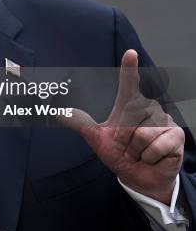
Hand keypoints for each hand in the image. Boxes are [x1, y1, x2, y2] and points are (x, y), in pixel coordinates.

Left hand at [61, 50, 184, 204]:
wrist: (137, 177)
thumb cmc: (119, 153)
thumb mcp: (95, 136)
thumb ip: (78, 121)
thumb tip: (55, 111)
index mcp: (129, 105)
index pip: (129, 84)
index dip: (129, 68)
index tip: (129, 53)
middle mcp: (149, 108)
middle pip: (130, 114)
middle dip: (122, 136)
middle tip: (125, 146)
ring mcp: (165, 120)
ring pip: (140, 133)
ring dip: (134, 149)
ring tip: (138, 152)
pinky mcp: (176, 135)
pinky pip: (153, 146)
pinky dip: (147, 157)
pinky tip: (151, 158)